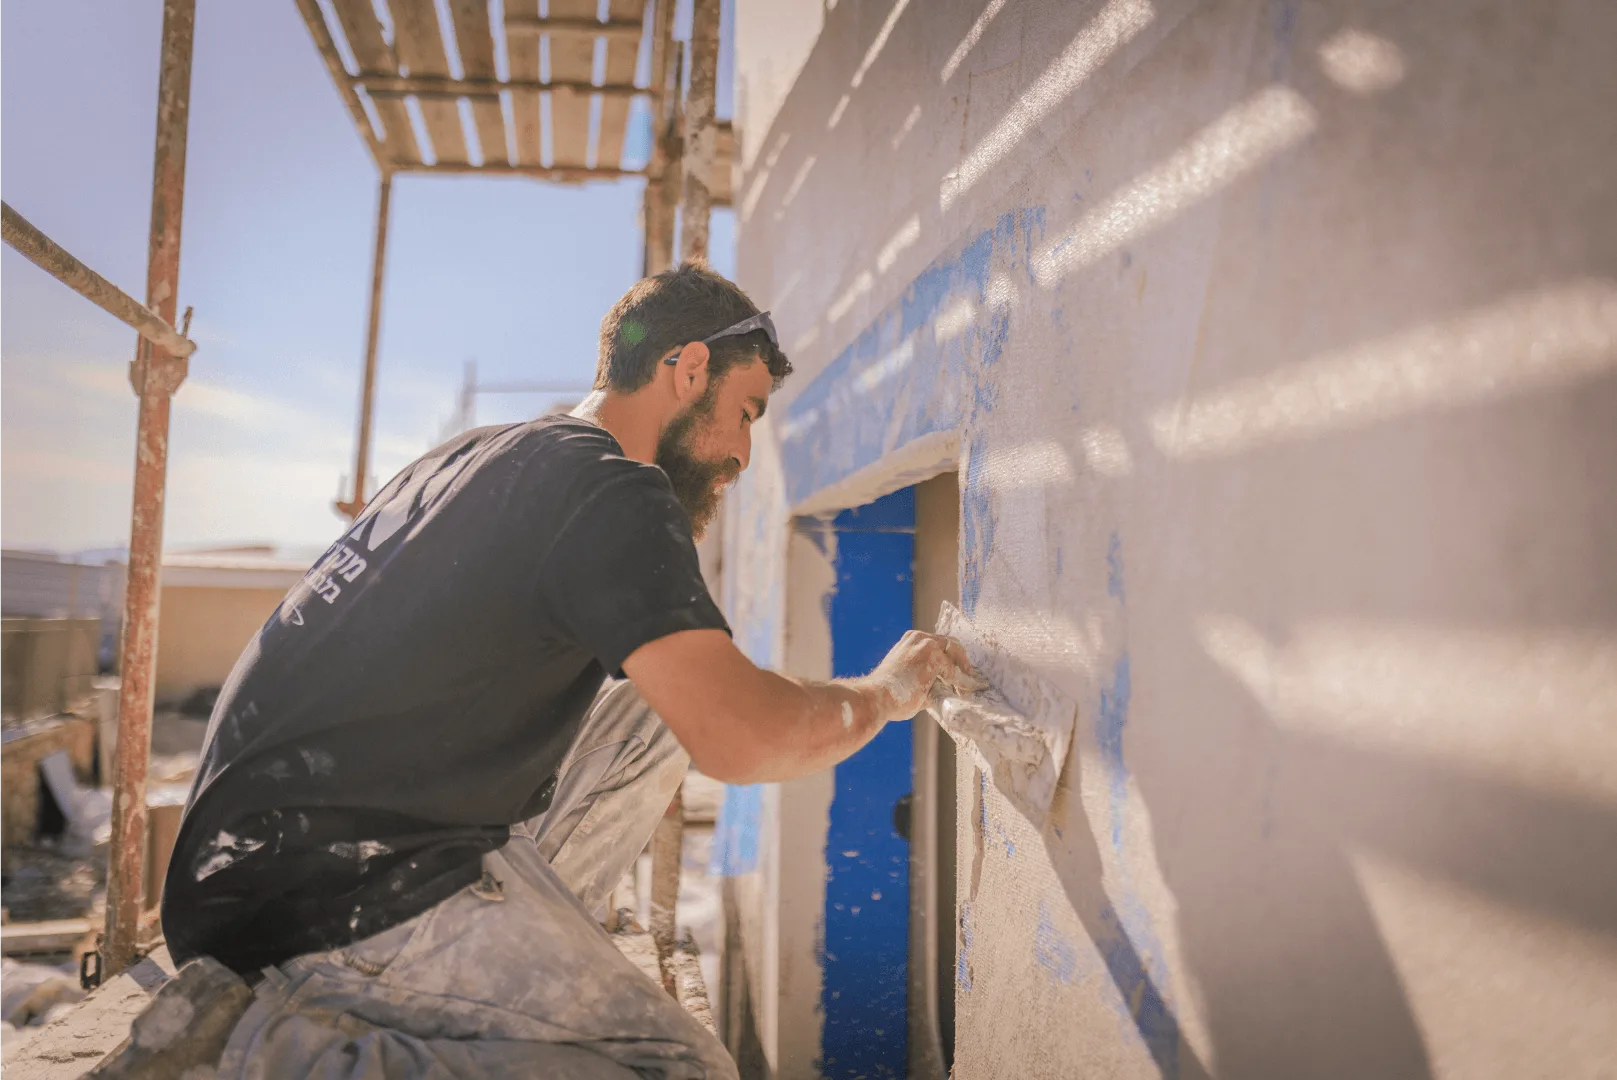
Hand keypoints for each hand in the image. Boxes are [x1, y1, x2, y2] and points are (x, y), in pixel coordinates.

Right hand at [859, 630, 987, 723]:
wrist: (876, 697)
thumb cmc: (888, 693)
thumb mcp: (908, 678)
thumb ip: (926, 678)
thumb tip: (944, 689)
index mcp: (911, 640)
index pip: (939, 644)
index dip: (952, 660)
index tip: (959, 673)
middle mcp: (920, 638)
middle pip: (952, 644)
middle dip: (962, 662)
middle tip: (969, 678)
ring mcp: (927, 646)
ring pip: (956, 654)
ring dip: (964, 671)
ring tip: (970, 686)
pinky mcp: (934, 658)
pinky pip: (956, 672)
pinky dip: (964, 682)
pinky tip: (968, 691)